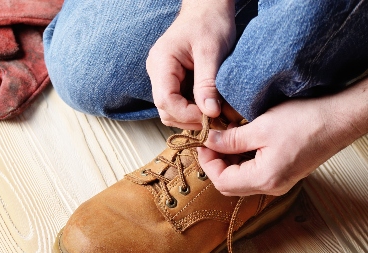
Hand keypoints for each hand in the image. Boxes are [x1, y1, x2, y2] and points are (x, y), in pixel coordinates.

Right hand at [146, 0, 235, 129]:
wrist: (207, 7)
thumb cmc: (209, 22)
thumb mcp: (212, 51)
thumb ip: (208, 83)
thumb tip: (210, 113)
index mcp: (161, 63)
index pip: (166, 100)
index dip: (187, 114)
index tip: (211, 116)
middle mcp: (157, 73)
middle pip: (166, 110)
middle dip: (190, 119)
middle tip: (217, 119)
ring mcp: (162, 78)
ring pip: (171, 110)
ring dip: (192, 117)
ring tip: (215, 113)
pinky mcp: (172, 81)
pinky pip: (178, 103)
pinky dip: (193, 110)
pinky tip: (210, 106)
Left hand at [198, 78, 367, 195]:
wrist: (339, 118)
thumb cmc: (305, 120)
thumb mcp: (261, 128)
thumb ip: (230, 140)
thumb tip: (208, 142)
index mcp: (265, 179)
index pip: (222, 181)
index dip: (207, 162)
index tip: (202, 142)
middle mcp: (272, 187)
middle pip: (230, 184)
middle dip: (215, 163)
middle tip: (210, 141)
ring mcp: (279, 182)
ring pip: (241, 179)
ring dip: (228, 161)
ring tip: (225, 138)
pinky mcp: (284, 174)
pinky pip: (254, 173)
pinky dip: (242, 160)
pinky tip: (241, 141)